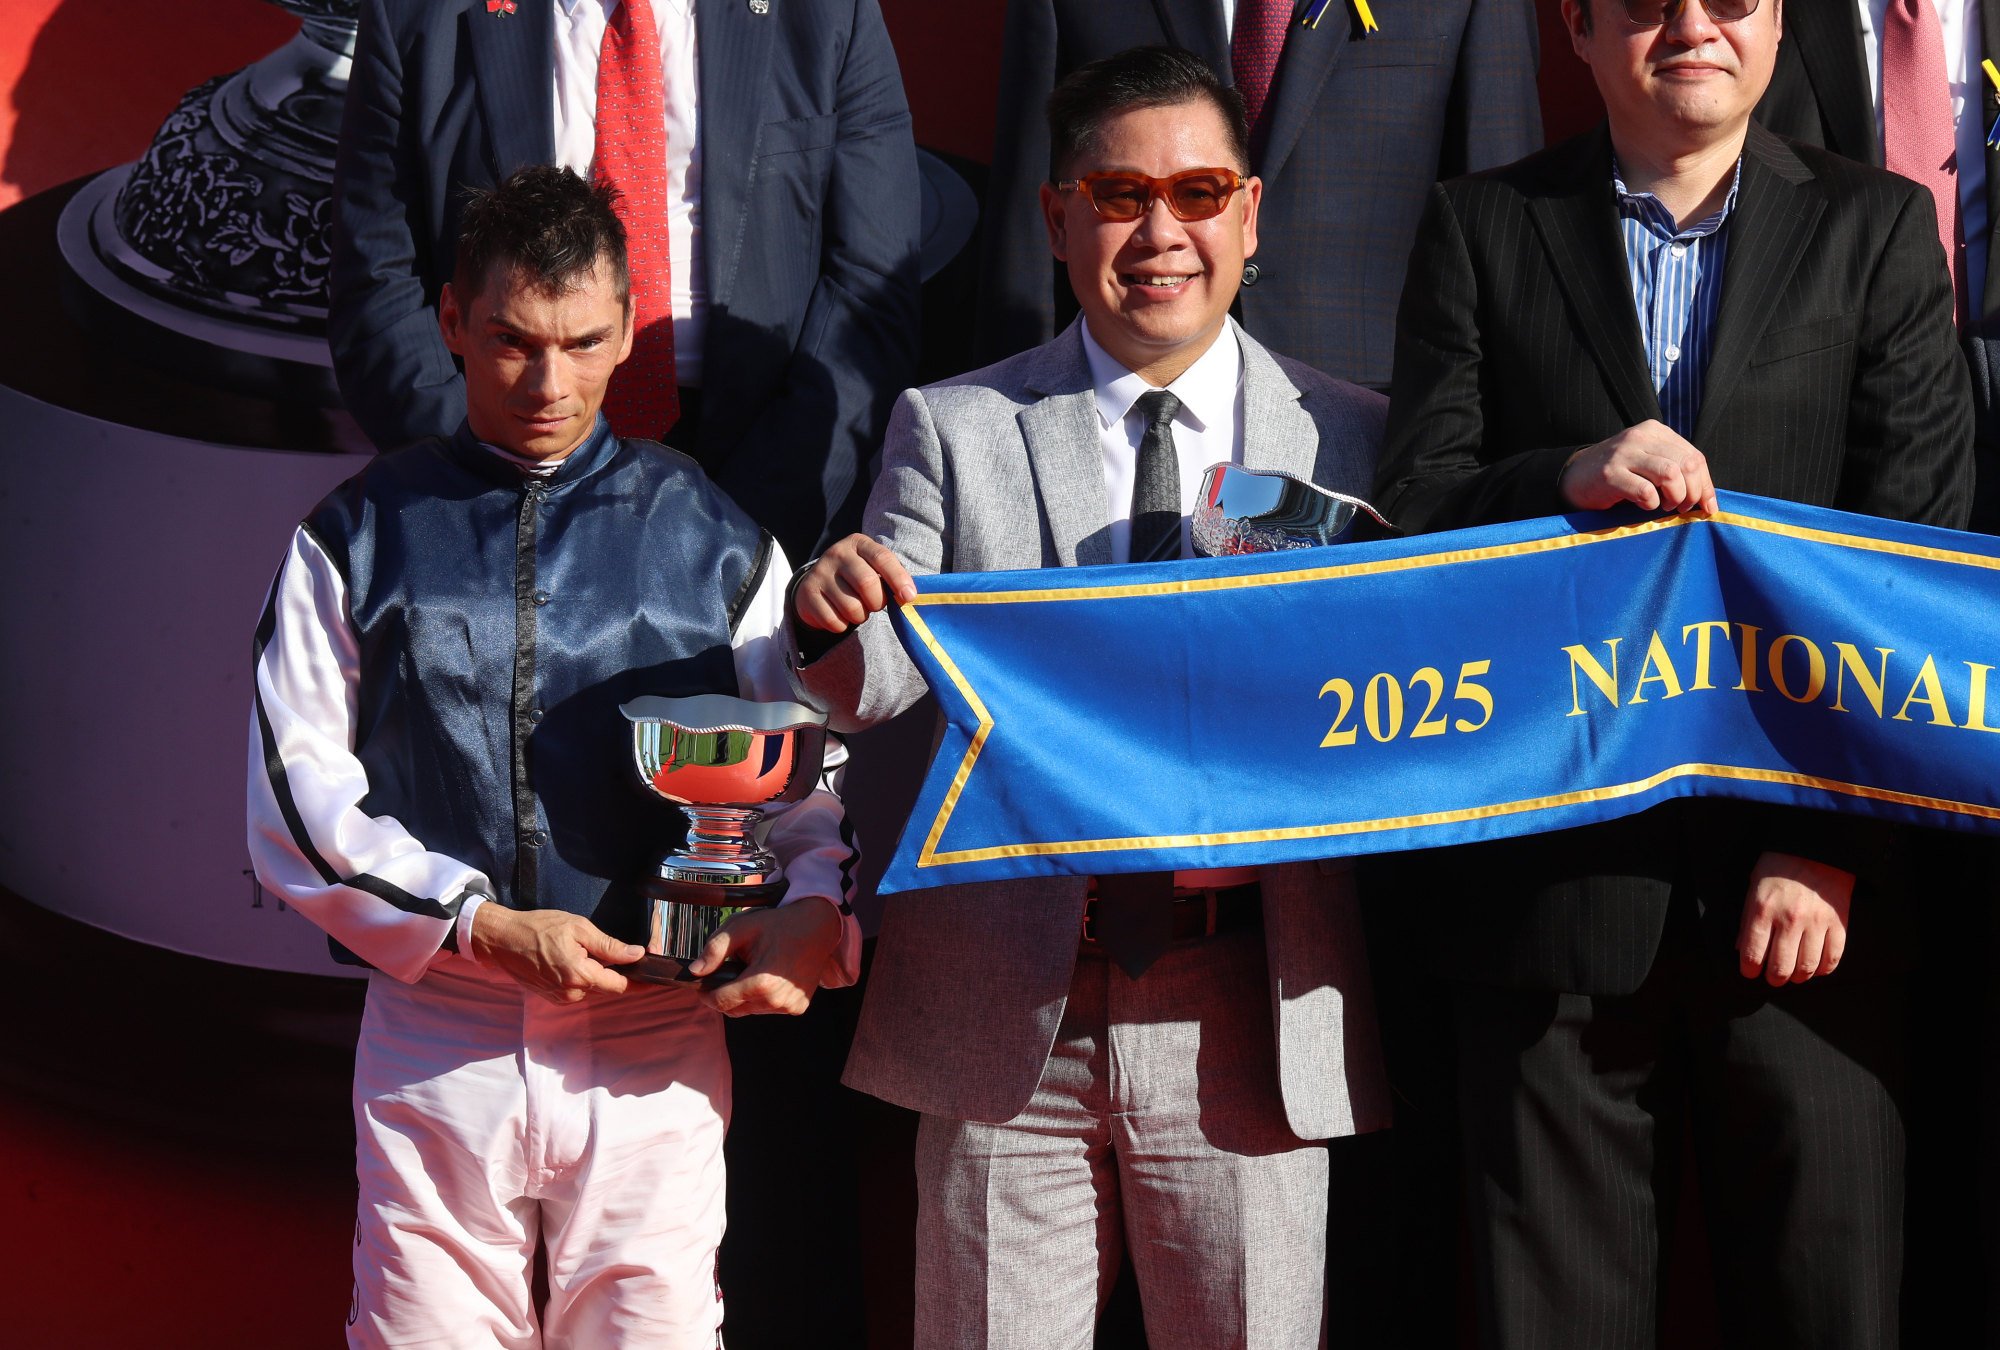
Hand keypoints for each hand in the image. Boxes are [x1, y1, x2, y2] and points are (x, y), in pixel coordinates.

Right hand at [468, 905, 643, 1004]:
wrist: (501, 940)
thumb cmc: (538, 928)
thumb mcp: (578, 928)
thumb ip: (609, 945)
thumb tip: (636, 955)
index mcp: (580, 976)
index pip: (620, 985)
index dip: (639, 981)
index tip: (654, 977)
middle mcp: (571, 993)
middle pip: (608, 988)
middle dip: (620, 974)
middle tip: (629, 956)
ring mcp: (560, 998)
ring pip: (592, 989)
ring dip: (600, 975)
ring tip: (595, 953)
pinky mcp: (552, 997)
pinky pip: (577, 990)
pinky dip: (584, 978)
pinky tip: (577, 960)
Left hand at [687, 897, 843, 1015]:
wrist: (818, 926)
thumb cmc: (779, 924)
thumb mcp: (742, 927)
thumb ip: (715, 949)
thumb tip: (695, 971)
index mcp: (761, 983)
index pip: (720, 1002)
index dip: (705, 993)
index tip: (701, 984)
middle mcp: (777, 1001)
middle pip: (734, 1009)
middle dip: (725, 994)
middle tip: (727, 971)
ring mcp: (790, 1007)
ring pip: (750, 1010)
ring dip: (743, 997)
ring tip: (751, 970)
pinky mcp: (798, 1007)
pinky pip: (768, 1009)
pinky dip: (761, 998)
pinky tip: (768, 977)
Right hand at [794, 534, 916, 633]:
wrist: (816, 584)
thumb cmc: (855, 577)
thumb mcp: (872, 568)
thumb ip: (890, 578)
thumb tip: (909, 596)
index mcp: (858, 543)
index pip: (882, 558)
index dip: (898, 579)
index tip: (909, 597)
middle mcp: (837, 553)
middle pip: (867, 583)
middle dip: (877, 602)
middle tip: (875, 605)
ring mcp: (820, 572)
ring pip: (851, 607)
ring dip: (860, 616)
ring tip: (857, 610)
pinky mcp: (807, 593)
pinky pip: (834, 620)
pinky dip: (843, 625)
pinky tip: (840, 616)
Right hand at [1559, 421, 1718, 514]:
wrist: (1575, 475)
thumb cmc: (1619, 474)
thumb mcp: (1648, 461)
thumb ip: (1676, 469)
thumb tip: (1709, 499)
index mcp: (1655, 431)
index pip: (1694, 456)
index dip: (1706, 485)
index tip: (1707, 507)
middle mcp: (1641, 437)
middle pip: (1687, 465)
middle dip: (1693, 493)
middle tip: (1682, 508)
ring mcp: (1624, 454)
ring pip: (1671, 475)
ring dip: (1674, 498)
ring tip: (1665, 506)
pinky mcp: (1610, 474)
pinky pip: (1645, 492)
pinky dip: (1651, 504)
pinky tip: (1644, 505)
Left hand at [1736, 851, 1853, 985]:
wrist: (1818, 848)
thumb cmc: (1780, 867)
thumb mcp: (1753, 887)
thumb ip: (1747, 920)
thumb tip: (1741, 948)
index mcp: (1763, 910)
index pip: (1753, 954)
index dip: (1749, 970)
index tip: (1750, 971)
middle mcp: (1789, 920)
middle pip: (1781, 968)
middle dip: (1773, 979)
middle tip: (1772, 977)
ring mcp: (1816, 923)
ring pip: (1807, 968)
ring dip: (1798, 977)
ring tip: (1794, 974)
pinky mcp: (1839, 923)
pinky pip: (1833, 958)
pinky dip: (1823, 969)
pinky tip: (1815, 966)